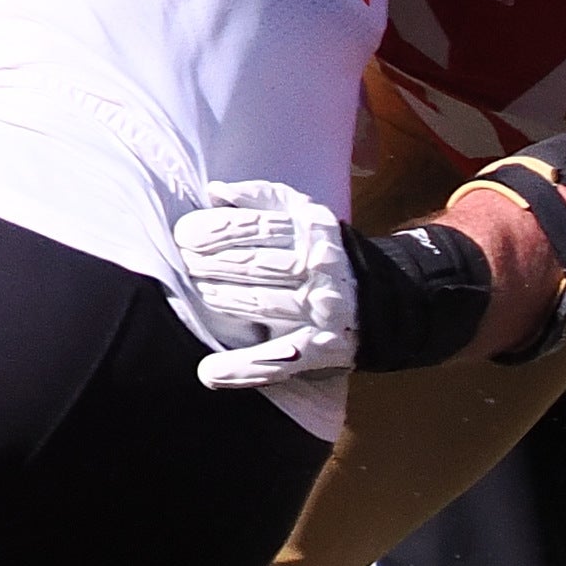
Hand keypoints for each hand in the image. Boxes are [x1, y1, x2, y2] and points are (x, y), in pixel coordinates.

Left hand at [173, 178, 360, 388]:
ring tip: (199, 294)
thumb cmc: (319, 249)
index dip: (214, 230)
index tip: (183, 235)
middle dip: (210, 264)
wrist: (382, 296)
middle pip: (254, 265)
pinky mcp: (321, 348)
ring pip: (262, 305)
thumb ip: (258, 198)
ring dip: (223, 300)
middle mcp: (318, 269)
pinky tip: (210, 373)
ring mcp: (320, 310)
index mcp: (309, 230)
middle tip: (184, 263)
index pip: (255, 227)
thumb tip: (215, 192)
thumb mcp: (299, 212)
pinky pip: (280, 359)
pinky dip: (244, 368)